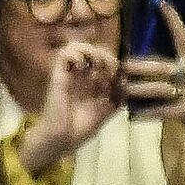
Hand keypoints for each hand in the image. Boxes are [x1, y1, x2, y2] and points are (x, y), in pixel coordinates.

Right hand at [19, 35, 121, 173]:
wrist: (62, 138)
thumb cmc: (80, 130)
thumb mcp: (106, 112)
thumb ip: (116, 98)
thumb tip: (126, 79)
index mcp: (91, 84)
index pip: (103, 61)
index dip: (114, 63)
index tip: (120, 77)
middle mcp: (80, 76)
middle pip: (93, 49)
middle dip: (106, 56)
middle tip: (110, 71)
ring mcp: (69, 74)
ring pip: (77, 46)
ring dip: (91, 52)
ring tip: (97, 66)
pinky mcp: (58, 74)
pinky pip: (65, 53)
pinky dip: (77, 55)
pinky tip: (82, 68)